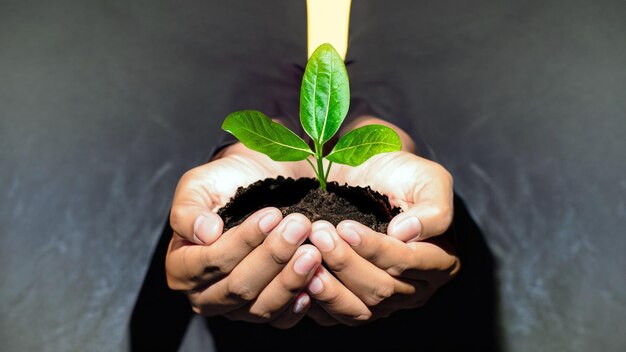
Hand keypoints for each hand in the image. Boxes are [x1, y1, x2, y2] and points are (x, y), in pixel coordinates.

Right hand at [165, 143, 321, 327]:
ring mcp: (235, 309)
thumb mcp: (198, 185)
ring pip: (261, 306)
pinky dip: (297, 305)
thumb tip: (205, 234)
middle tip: (300, 228)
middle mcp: (204, 296)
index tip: (272, 215)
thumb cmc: (226, 183)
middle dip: (273, 257)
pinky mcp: (264, 312)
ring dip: (290, 279)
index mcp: (181, 267)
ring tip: (312, 252)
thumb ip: (189, 210)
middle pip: (239, 287)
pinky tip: (313, 284)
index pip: (212, 262)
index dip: (243, 241)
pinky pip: (280, 320)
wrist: (258, 182)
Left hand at [305, 117, 458, 324]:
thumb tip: (406, 234)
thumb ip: (433, 209)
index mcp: (441, 261)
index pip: (409, 263)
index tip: (346, 227)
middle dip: (347, 263)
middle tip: (319, 235)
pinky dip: (318, 303)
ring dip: (330, 286)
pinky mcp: (355, 307)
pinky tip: (301, 281)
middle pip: (382, 289)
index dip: (376, 248)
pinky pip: (337, 317)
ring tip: (307, 257)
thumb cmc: (401, 176)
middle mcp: (416, 289)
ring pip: (360, 309)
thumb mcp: (430, 179)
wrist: (368, 175)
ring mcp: (385, 304)